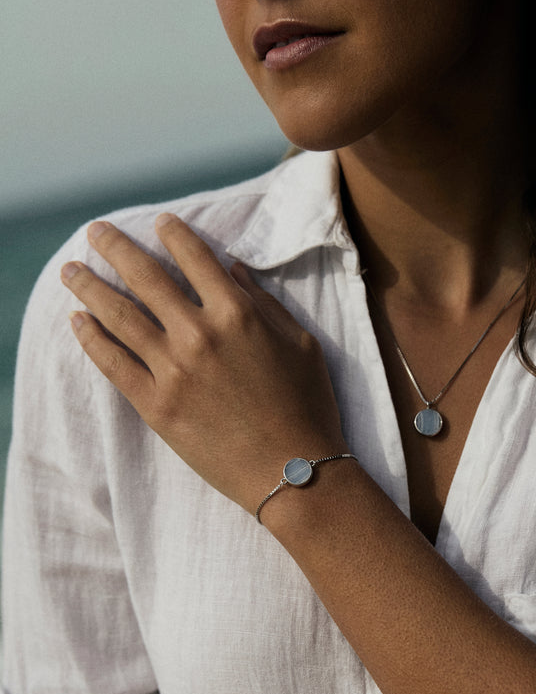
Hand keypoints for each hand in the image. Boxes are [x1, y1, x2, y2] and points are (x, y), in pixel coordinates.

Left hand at [61, 213, 347, 513]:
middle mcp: (199, 334)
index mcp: (238, 314)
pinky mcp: (156, 406)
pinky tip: (77, 321)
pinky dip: (92, 339)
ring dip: (90, 287)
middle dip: (116, 248)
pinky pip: (113, 364)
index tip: (159, 222)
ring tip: (71, 270)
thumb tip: (233, 269)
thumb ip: (265, 303)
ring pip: (120, 316)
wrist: (294, 471)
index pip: (194, 258)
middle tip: (96, 231)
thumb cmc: (307, 407)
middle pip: (145, 278)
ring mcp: (173, 371)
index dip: (173, 234)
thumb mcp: (301, 344)